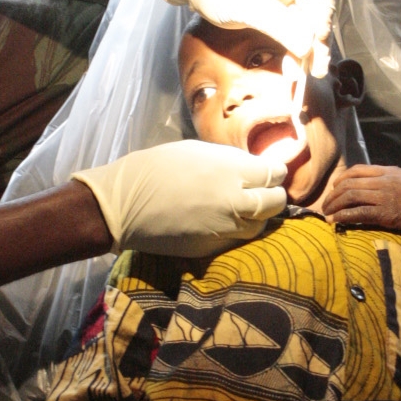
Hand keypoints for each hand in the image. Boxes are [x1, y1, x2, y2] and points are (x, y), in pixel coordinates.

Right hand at [73, 141, 285, 254]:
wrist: (124, 205)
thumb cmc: (156, 168)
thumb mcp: (197, 151)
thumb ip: (231, 161)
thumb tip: (253, 168)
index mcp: (232, 171)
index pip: (275, 174)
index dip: (273, 172)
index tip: (267, 172)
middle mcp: (236, 202)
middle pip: (276, 202)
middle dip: (272, 195)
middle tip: (260, 191)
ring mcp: (226, 229)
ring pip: (260, 225)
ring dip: (257, 216)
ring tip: (242, 207)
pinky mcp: (214, 249)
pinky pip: (238, 240)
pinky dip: (236, 231)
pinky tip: (222, 221)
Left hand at [151, 0, 333, 64]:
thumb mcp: (251, 7)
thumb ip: (282, 26)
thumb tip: (308, 47)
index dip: (323, 12)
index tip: (318, 39)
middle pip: (315, 6)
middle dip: (316, 38)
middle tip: (317, 68)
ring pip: (304, 20)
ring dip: (307, 47)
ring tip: (309, 73)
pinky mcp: (275, 7)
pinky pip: (291, 27)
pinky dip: (293, 45)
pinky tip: (293, 66)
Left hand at [321, 165, 400, 240]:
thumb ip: (398, 183)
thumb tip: (389, 188)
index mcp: (391, 172)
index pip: (358, 169)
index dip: (342, 179)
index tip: (335, 188)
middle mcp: (385, 181)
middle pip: (349, 183)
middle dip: (333, 195)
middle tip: (326, 205)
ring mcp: (385, 196)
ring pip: (350, 196)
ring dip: (334, 206)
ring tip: (327, 214)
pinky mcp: (387, 213)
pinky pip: (358, 213)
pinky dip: (343, 216)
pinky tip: (335, 221)